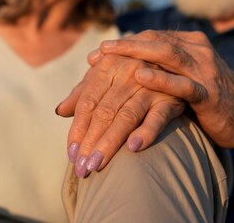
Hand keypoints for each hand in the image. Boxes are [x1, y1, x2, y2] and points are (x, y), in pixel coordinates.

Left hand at [56, 51, 184, 177]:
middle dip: (90, 142)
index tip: (71, 155)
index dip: (78, 129)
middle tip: (82, 169)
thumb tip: (60, 111)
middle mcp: (128, 71)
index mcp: (109, 64)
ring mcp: (151, 85)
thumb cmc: (131, 73)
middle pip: (104, 112)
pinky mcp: (171, 98)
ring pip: (126, 116)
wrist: (172, 64)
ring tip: (97, 165)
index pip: (88, 102)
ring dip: (109, 143)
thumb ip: (84, 92)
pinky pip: (157, 117)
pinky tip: (133, 148)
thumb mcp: (108, 76)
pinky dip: (146, 132)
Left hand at [95, 30, 233, 149]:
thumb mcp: (185, 80)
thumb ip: (161, 71)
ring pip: (167, 55)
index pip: (151, 37)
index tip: (97, 54)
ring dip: (134, 53)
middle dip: (124, 45)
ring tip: (108, 57)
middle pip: (155, 40)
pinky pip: (184, 84)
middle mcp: (198, 51)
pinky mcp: (210, 93)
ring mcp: (205, 70)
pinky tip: (141, 77)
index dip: (124, 43)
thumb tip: (125, 72)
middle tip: (98, 52)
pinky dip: (161, 80)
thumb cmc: (210, 102)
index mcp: (190, 44)